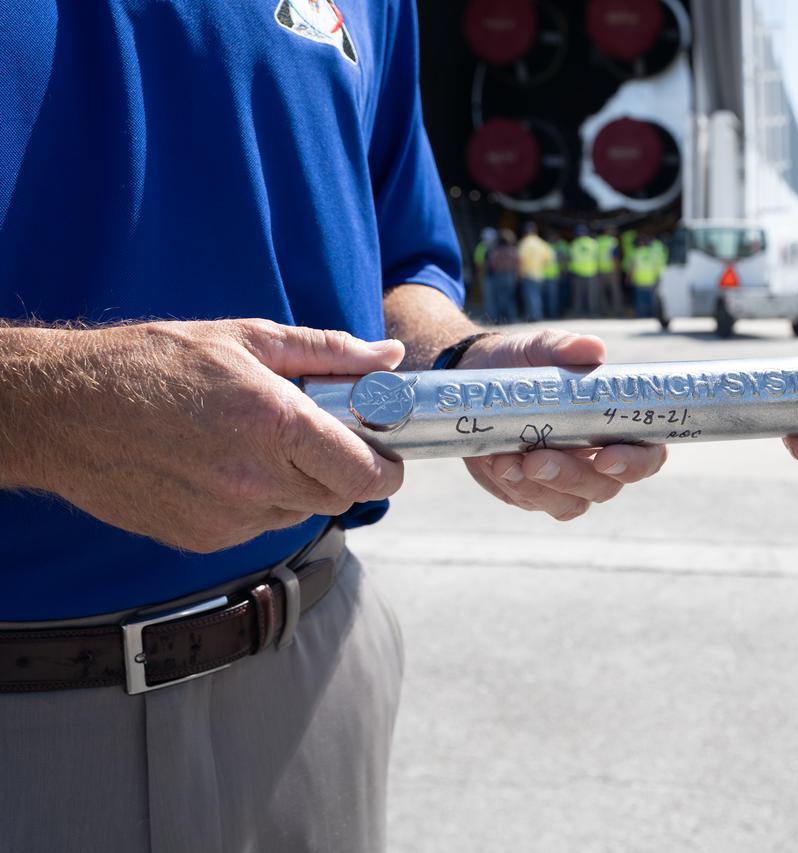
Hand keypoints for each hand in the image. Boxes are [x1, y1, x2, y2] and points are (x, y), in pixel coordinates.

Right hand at [15, 319, 405, 551]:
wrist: (64, 410)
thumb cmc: (155, 363)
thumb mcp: (248, 338)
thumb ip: (330, 352)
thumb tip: (391, 357)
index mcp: (275, 424)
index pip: (366, 472)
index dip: (389, 466)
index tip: (388, 451)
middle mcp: (256, 480)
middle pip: (341, 496)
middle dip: (346, 470)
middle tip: (326, 437)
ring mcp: (229, 517)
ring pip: (301, 512)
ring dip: (301, 485)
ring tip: (263, 444)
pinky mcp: (203, 538)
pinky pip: (259, 525)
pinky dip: (261, 501)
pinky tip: (227, 465)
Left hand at [458, 330, 666, 520]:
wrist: (481, 384)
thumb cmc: (526, 363)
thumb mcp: (541, 348)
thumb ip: (565, 348)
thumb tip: (592, 349)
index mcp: (619, 426)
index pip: (648, 455)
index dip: (635, 463)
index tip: (605, 457)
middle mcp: (600, 460)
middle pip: (605, 487)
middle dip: (571, 478)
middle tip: (537, 460)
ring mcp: (567, 480)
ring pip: (569, 503)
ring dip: (538, 488)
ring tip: (505, 460)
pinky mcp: (534, 491)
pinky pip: (531, 501)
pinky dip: (514, 486)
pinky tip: (495, 463)